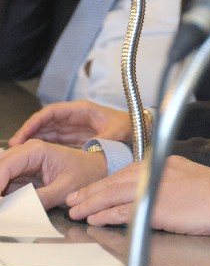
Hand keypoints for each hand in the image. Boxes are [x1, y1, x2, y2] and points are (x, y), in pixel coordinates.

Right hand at [0, 140, 106, 209]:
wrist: (97, 170)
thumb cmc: (86, 174)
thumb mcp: (66, 189)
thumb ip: (40, 198)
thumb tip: (16, 208)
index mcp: (36, 150)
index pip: (5, 165)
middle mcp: (27, 152)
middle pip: (0, 166)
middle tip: (0, 205)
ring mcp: (25, 162)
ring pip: (1, 174)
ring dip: (0, 189)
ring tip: (4, 205)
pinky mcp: (25, 173)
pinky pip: (7, 183)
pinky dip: (4, 193)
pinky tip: (7, 204)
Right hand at [9, 100, 132, 147]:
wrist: (139, 128)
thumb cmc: (129, 125)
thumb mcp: (118, 131)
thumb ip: (106, 139)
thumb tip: (94, 147)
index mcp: (82, 110)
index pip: (52, 112)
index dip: (35, 122)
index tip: (23, 133)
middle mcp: (74, 117)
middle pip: (45, 122)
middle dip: (28, 131)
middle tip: (13, 146)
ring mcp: (74, 127)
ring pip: (47, 131)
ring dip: (32, 139)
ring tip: (17, 151)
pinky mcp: (75, 137)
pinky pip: (54, 140)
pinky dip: (42, 146)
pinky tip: (33, 155)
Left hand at [67, 155, 209, 235]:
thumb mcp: (191, 178)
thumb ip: (169, 182)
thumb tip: (152, 195)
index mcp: (166, 163)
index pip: (128, 170)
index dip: (106, 181)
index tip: (91, 189)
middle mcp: (158, 171)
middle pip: (116, 180)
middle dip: (92, 191)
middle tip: (72, 199)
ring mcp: (158, 188)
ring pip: (115, 193)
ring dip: (92, 203)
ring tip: (75, 211)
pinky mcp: (159, 208)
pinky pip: (126, 210)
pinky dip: (108, 214)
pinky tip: (96, 219)